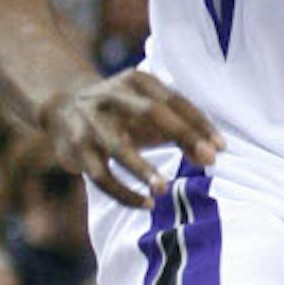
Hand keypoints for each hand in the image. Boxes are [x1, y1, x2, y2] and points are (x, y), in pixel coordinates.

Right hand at [38, 69, 225, 208]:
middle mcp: (113, 96)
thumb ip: (181, 131)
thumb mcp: (150, 113)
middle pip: (151, 113)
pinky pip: (101, 176)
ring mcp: (91, 122)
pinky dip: (124, 193)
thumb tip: (212, 156)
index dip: (200, 123)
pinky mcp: (76, 149)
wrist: (62, 106)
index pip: (175, 100)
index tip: (221, 146)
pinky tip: (147, 204)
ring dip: (143, 169)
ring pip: (119, 148)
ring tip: (164, 188)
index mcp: (137, 80)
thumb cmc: (124, 113)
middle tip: (210, 160)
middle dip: (183, 136)